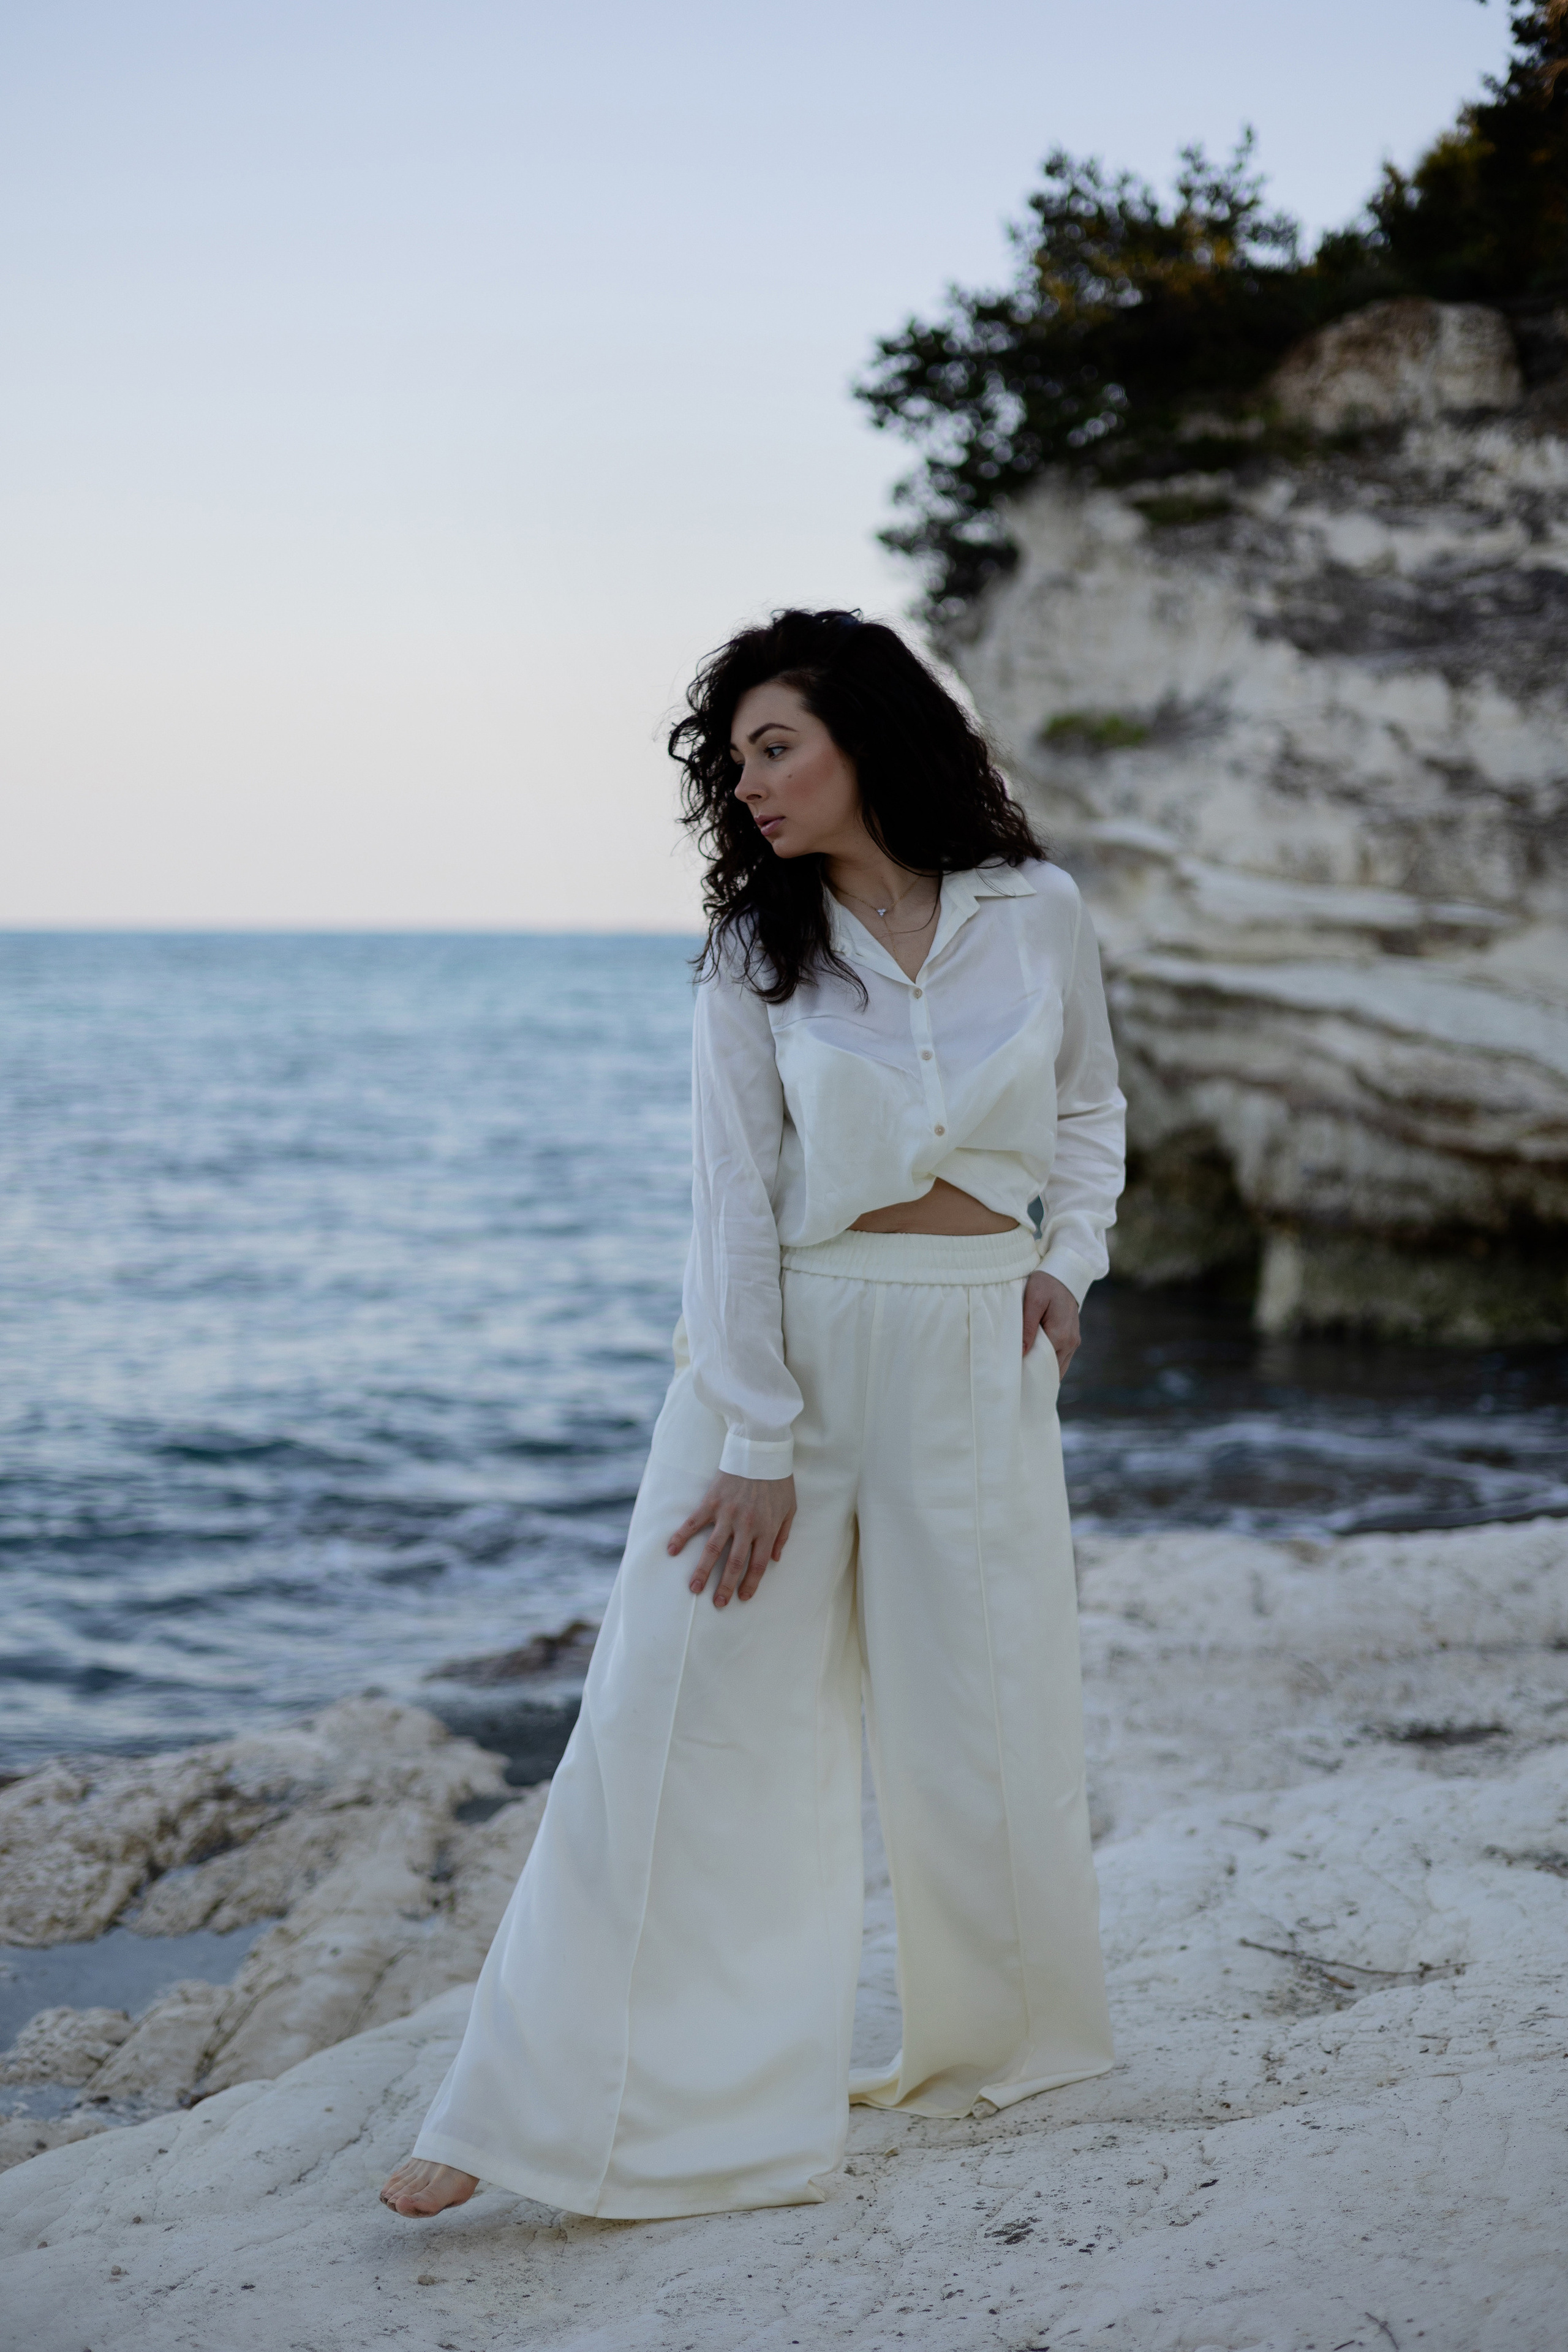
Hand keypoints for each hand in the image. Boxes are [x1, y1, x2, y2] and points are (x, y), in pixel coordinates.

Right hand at [667, 1471, 796, 1607]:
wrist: (761, 1450)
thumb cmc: (778, 1480)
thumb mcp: (790, 1508)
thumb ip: (782, 1535)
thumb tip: (776, 1559)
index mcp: (766, 1529)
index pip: (758, 1564)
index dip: (750, 1584)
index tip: (742, 1598)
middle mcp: (747, 1525)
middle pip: (734, 1563)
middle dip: (725, 1586)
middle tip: (717, 1603)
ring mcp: (727, 1514)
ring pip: (713, 1549)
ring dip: (702, 1571)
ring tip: (694, 1588)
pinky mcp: (712, 1502)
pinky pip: (694, 1523)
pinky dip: (681, 1536)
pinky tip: (671, 1550)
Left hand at [1023, 1270, 1079, 1381]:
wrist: (1065, 1274)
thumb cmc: (1046, 1284)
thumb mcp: (1033, 1301)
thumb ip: (1028, 1327)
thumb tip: (1022, 1353)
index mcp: (1060, 1335)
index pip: (1043, 1364)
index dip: (1028, 1370)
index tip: (1013, 1374)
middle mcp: (1070, 1342)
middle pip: (1052, 1370)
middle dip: (1036, 1374)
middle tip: (1017, 1376)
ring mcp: (1074, 1341)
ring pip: (1058, 1366)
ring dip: (1044, 1369)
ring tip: (1025, 1370)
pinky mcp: (1073, 1338)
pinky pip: (1062, 1358)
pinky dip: (1050, 1362)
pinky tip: (1035, 1360)